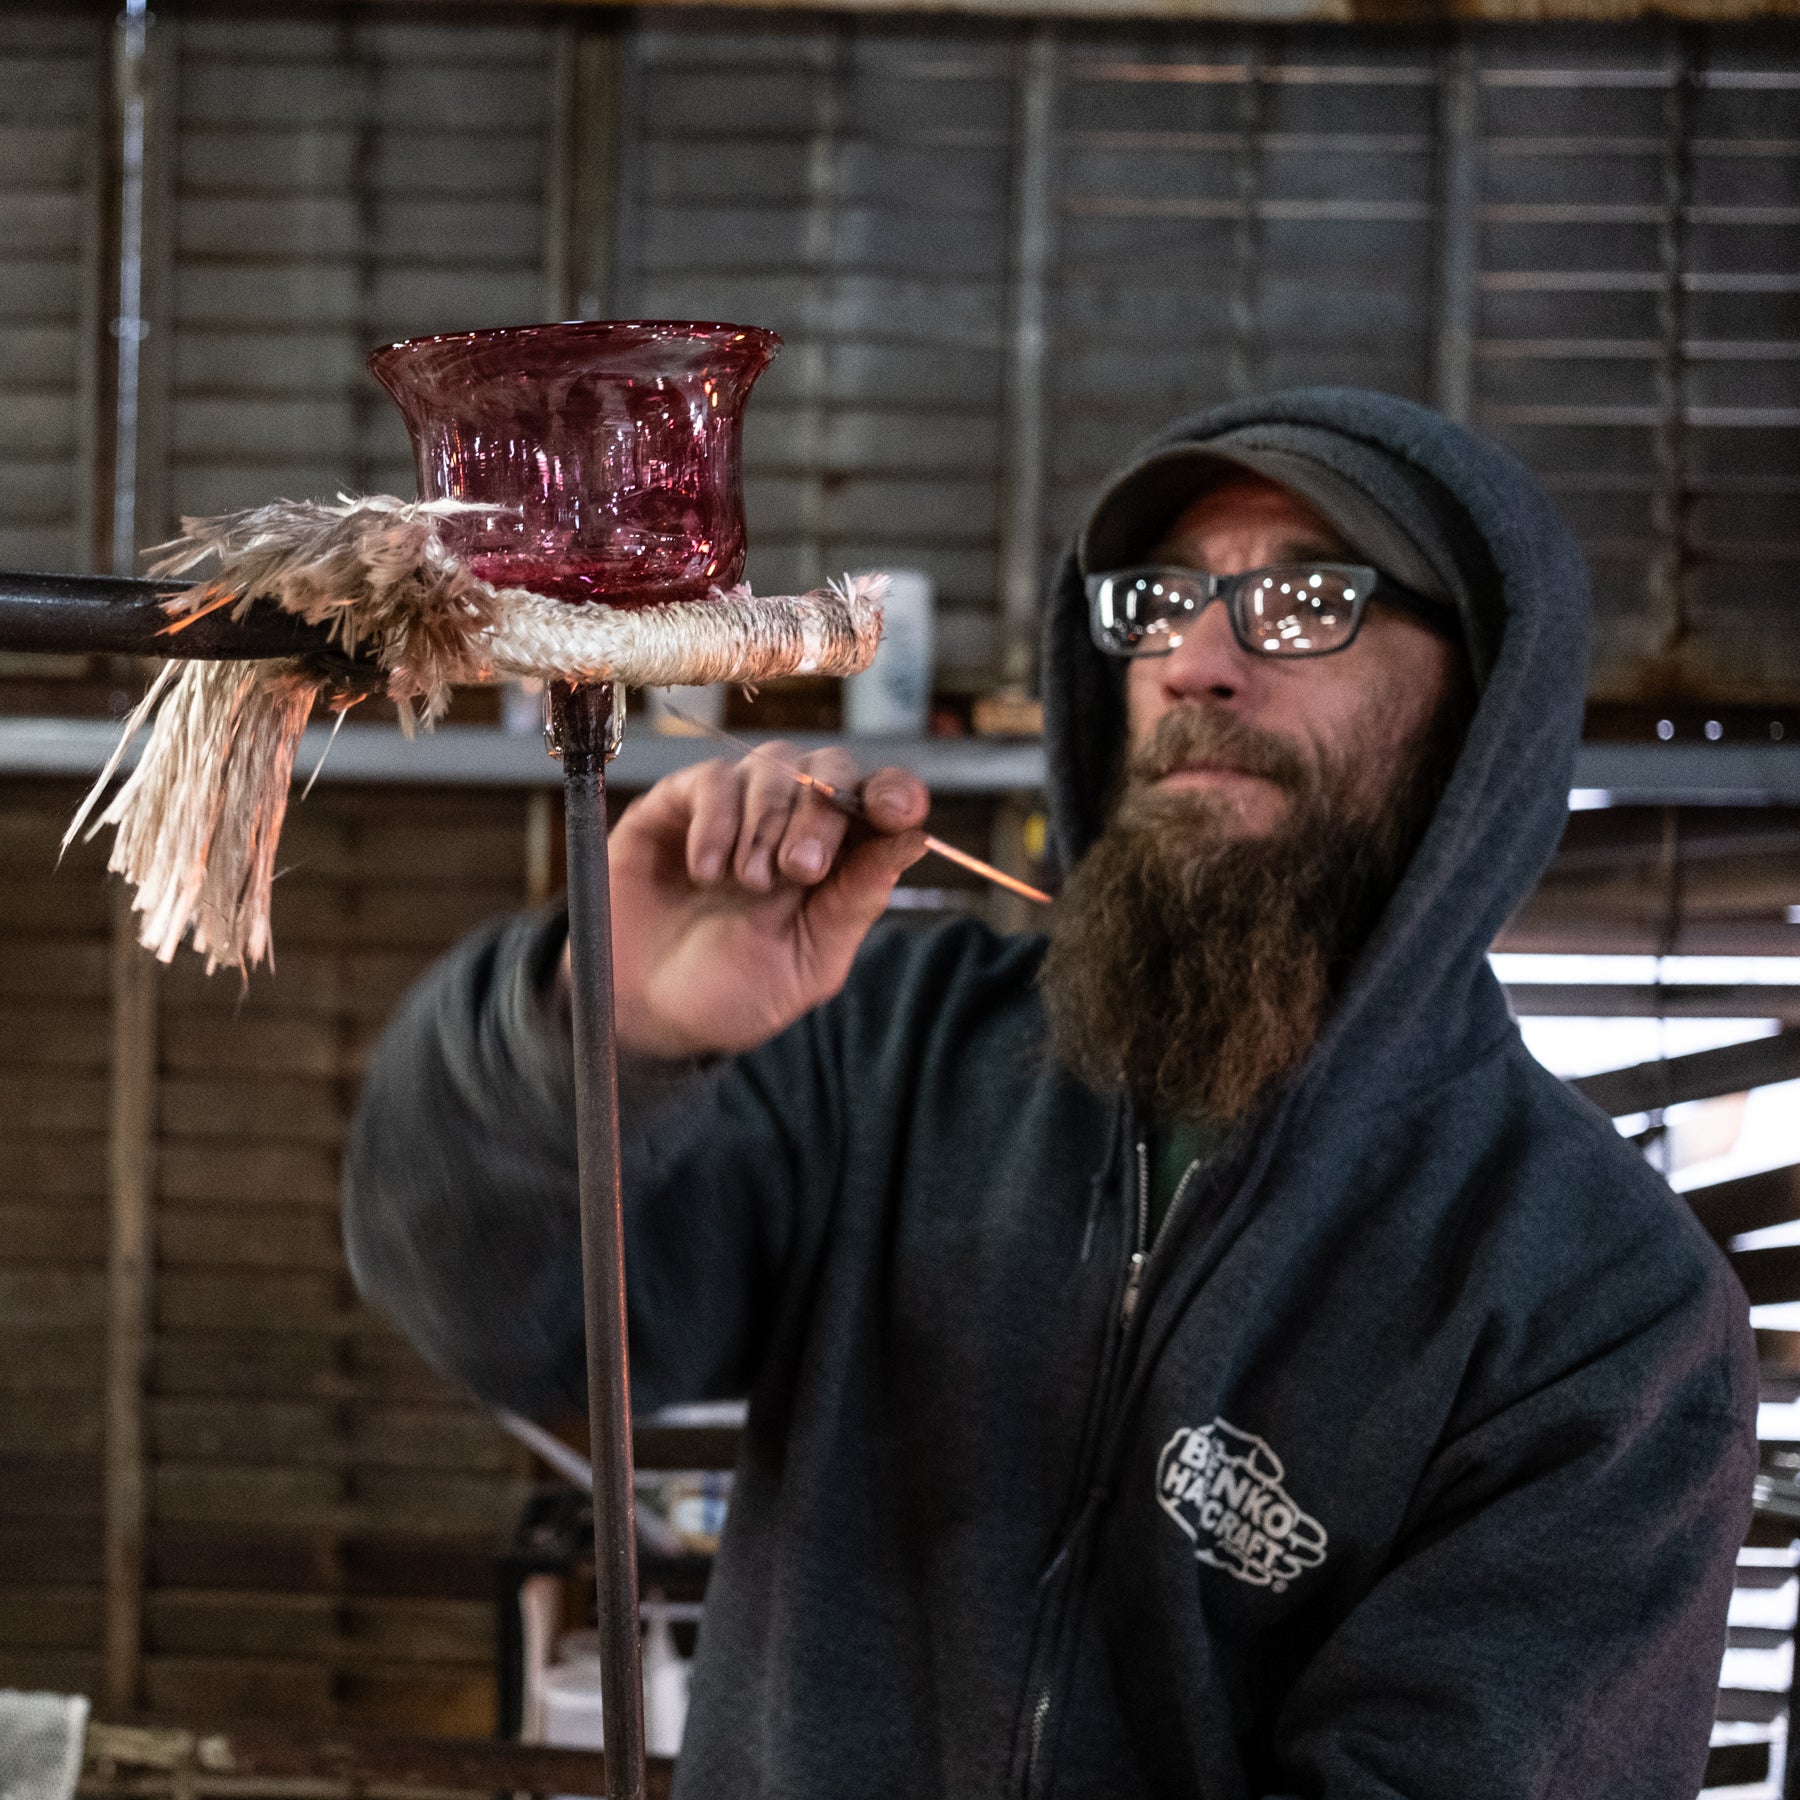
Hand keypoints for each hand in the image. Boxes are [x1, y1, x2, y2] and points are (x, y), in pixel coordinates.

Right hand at [596, 746, 928, 1057]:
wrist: (643, 1013)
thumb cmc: (731, 994)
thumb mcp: (808, 963)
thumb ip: (855, 902)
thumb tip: (915, 840)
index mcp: (838, 860)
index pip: (880, 800)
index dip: (895, 792)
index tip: (896, 812)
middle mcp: (791, 823)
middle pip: (829, 770)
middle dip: (821, 815)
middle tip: (799, 871)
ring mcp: (736, 810)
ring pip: (772, 764)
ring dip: (765, 822)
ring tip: (745, 882)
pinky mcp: (678, 805)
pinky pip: (711, 779)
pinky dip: (715, 821)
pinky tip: (705, 871)